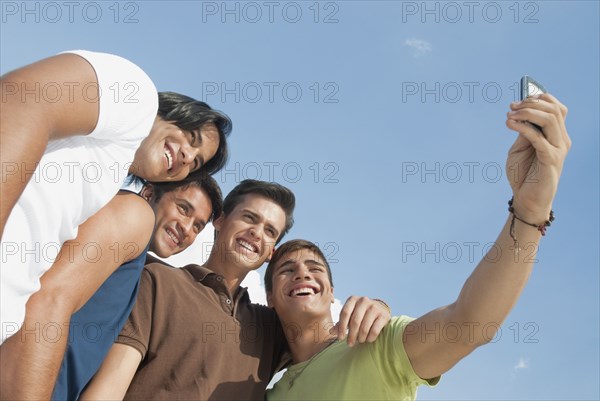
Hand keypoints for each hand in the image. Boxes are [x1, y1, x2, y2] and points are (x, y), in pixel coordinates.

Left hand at [330, 296, 390, 345]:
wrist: (380, 309)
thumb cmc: (360, 314)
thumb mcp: (350, 315)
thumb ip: (341, 323)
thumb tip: (331, 332)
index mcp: (353, 299)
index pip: (344, 313)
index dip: (342, 327)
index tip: (340, 338)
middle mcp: (364, 300)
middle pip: (354, 322)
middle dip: (351, 335)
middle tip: (350, 344)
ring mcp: (374, 307)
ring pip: (364, 327)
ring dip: (360, 338)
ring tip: (360, 341)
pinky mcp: (383, 315)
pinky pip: (375, 330)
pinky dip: (370, 338)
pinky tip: (368, 340)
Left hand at [505, 93, 570, 221]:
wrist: (526, 200)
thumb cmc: (523, 175)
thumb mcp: (520, 148)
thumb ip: (524, 132)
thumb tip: (521, 113)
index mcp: (555, 135)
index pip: (556, 108)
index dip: (539, 99)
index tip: (517, 101)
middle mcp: (561, 140)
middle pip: (554, 110)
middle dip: (531, 103)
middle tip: (512, 107)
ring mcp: (558, 149)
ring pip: (550, 119)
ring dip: (527, 113)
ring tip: (510, 115)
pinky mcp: (551, 160)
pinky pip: (538, 138)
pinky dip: (523, 127)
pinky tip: (510, 124)